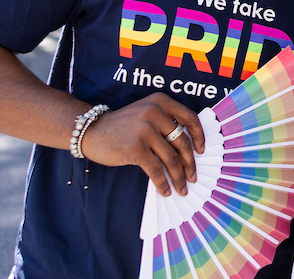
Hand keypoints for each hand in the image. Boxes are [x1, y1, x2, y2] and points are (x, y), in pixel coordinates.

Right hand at [79, 93, 204, 196]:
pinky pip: (155, 170)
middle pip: (182, 142)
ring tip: (182, 188)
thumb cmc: (122, 125)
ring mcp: (145, 130)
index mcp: (161, 102)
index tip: (202, 150)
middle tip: (193, 177)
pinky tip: (165, 191)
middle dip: (190, 163)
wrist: (91, 130)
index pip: (190, 118)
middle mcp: (155, 113)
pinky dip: (162, 183)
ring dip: (178, 177)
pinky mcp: (135, 148)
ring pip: (171, 159)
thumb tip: (188, 150)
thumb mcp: (146, 112)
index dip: (199, 136)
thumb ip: (165, 123)